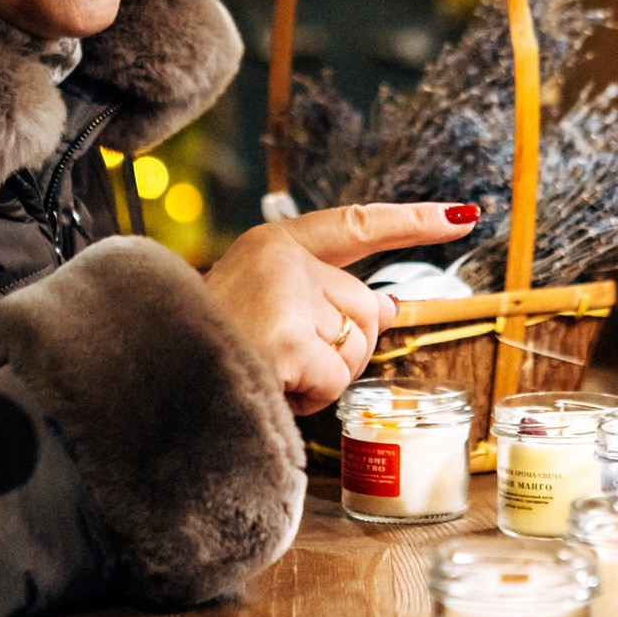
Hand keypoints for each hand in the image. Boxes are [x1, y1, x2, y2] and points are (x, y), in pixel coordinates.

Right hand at [204, 202, 477, 414]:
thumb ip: (327, 303)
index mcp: (271, 245)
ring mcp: (283, 294)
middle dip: (338, 350)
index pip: (358, 225)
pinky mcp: (287, 337)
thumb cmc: (206, 354)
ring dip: (321, 378)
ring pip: (356, 349)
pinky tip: (268, 388)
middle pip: (364, 310)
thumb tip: (390, 306)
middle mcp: (279, 258)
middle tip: (277, 361)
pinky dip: (309, 400)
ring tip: (266, 373)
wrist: (154, 385)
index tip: (462, 216)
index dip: (413, 221)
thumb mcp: (269, 314)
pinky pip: (336, 381)